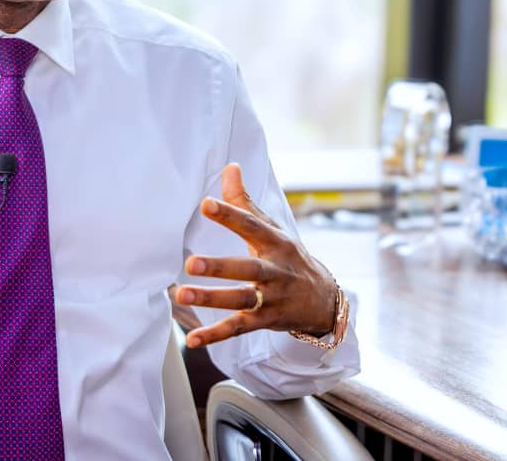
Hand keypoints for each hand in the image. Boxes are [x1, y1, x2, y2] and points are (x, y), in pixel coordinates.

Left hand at [175, 163, 336, 347]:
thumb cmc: (288, 256)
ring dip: (211, 298)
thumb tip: (230, 166)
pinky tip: (192, 339)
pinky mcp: (265, 320)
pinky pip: (238, 328)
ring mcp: (271, 298)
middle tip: (191, 263)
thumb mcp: (272, 228)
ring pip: (240, 300)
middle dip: (220, 267)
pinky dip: (215, 335)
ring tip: (181, 294)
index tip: (206, 204)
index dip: (230, 214)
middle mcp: (275, 270)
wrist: (324, 300)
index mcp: (275, 242)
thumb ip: (245, 201)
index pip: (251, 225)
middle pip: (247, 268)